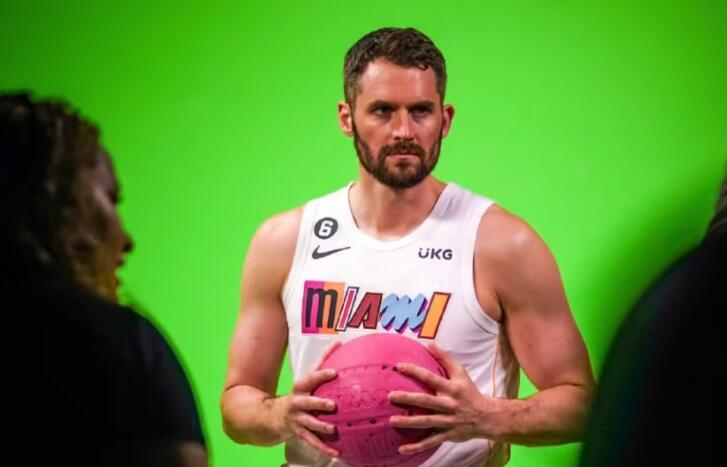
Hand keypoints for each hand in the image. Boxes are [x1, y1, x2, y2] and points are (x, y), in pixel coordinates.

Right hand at [273, 341, 341, 457]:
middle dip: (319, 403)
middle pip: (307, 402)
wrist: (270, 416)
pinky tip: (336, 453)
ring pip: (309, 424)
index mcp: (300, 387)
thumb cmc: (298, 394)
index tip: (334, 372)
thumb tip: (339, 342)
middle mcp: (297, 402)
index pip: (311, 378)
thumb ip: (322, 361)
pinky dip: (324, 448)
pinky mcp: (298, 433)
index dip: (322, 375)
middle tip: (332, 405)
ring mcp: (296, 419)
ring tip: (333, 429)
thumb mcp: (306, 378)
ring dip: (321, 427)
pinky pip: (312, 441)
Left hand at [388, 343, 497, 453]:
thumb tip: (430, 344)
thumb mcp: (460, 373)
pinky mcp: (447, 435)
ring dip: (409, 422)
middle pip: (426, 401)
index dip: (415, 371)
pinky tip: (402, 449)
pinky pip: (430, 441)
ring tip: (392, 421)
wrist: (487, 417)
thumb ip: (444, 359)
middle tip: (390, 396)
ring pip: (426, 422)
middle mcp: (448, 404)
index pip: (431, 378)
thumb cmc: (470, 392)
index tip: (399, 366)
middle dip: (408, 399)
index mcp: (451, 388)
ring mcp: (447, 421)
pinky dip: (417, 446)